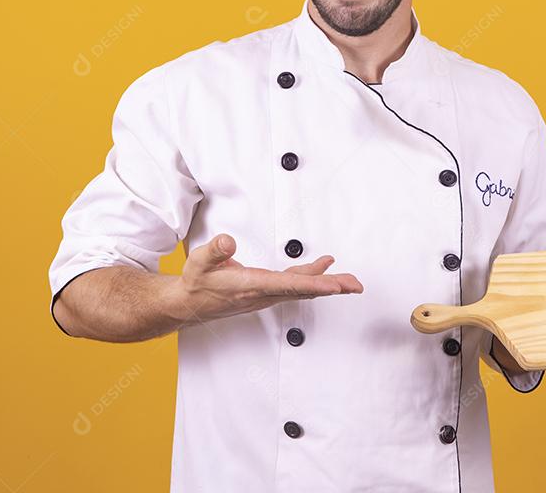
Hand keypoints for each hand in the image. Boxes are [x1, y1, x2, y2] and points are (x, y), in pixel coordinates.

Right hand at [170, 233, 363, 324]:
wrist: (189, 305)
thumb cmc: (196, 283)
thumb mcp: (199, 263)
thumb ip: (214, 251)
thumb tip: (228, 241)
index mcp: (250, 286)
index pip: (287, 285)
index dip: (313, 283)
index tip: (335, 285)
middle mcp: (263, 293)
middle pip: (304, 290)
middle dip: (332, 287)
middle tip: (356, 285)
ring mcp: (267, 294)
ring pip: (303, 288)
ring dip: (329, 284)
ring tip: (351, 281)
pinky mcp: (267, 291)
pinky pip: (296, 285)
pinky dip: (313, 276)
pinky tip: (325, 267)